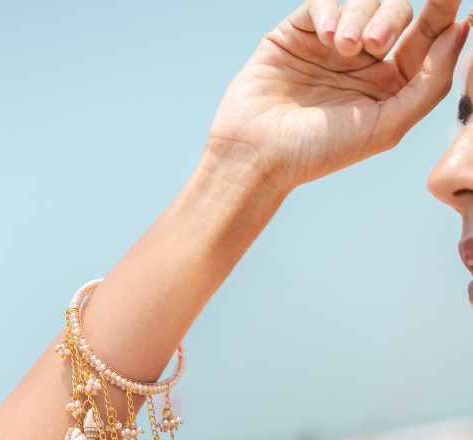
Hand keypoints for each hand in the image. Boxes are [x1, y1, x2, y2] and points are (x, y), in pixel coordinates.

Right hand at [206, 0, 468, 192]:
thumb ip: (430, 83)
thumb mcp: (386, 126)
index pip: (426, 37)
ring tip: (342, 48)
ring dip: (360, 16)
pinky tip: (325, 38)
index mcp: (389, 86)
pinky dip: (329, 10)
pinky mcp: (296, 33)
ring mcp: (328, 45)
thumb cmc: (319, 152)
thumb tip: (461, 30)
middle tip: (374, 44)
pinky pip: (322, 0)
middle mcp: (362, 62)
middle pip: (397, 11)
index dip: (442, 9)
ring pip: (362, 0)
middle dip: (391, 18)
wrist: (256, 155)